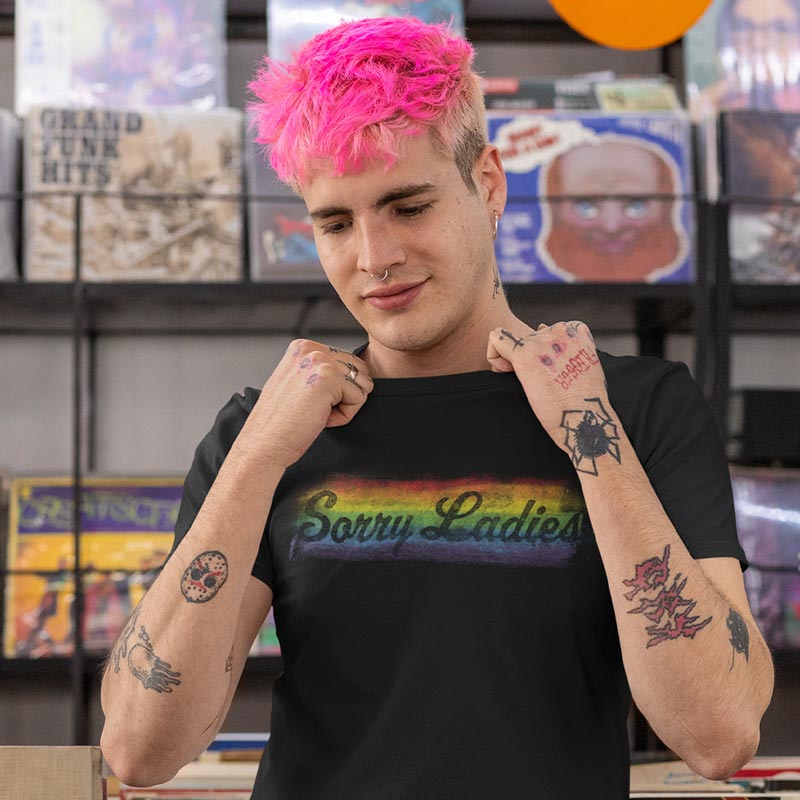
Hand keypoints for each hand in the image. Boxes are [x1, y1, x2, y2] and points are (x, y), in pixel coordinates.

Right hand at [252, 339, 373, 468]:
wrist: (265, 444)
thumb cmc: (281, 423)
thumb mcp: (297, 382)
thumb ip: (319, 370)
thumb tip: (354, 370)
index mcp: (303, 347)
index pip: (348, 361)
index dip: (337, 389)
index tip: (309, 401)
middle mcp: (310, 349)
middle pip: (359, 370)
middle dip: (345, 395)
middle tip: (316, 409)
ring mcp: (319, 361)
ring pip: (361, 384)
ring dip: (345, 405)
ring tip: (317, 413)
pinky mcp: (329, 378)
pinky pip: (359, 398)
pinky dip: (344, 415)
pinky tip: (320, 418)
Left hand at [487, 321, 619, 474]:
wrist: (584, 417)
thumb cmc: (585, 400)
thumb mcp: (587, 364)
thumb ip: (570, 348)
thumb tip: (542, 329)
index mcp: (576, 331)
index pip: (548, 329)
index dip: (541, 348)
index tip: (545, 367)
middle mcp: (559, 331)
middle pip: (529, 337)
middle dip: (526, 356)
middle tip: (535, 381)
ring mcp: (541, 342)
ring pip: (511, 339)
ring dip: (511, 359)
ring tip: (524, 382)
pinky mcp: (524, 355)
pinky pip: (496, 339)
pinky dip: (493, 355)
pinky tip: (504, 371)